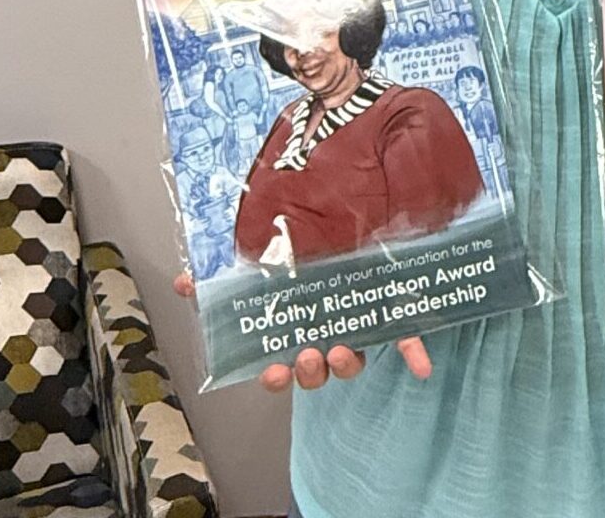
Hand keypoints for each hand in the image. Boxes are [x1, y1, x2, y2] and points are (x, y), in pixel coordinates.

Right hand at [172, 272, 431, 389]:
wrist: (357, 229)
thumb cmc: (304, 256)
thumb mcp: (260, 264)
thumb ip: (220, 276)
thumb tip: (182, 281)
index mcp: (297, 329)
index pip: (282, 364)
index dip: (274, 375)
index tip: (270, 371)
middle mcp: (327, 335)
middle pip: (317, 369)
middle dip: (309, 371)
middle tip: (304, 357)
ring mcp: (359, 329)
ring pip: (353, 359)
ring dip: (346, 363)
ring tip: (339, 349)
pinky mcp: (393, 317)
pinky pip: (405, 338)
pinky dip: (414, 353)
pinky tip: (421, 367)